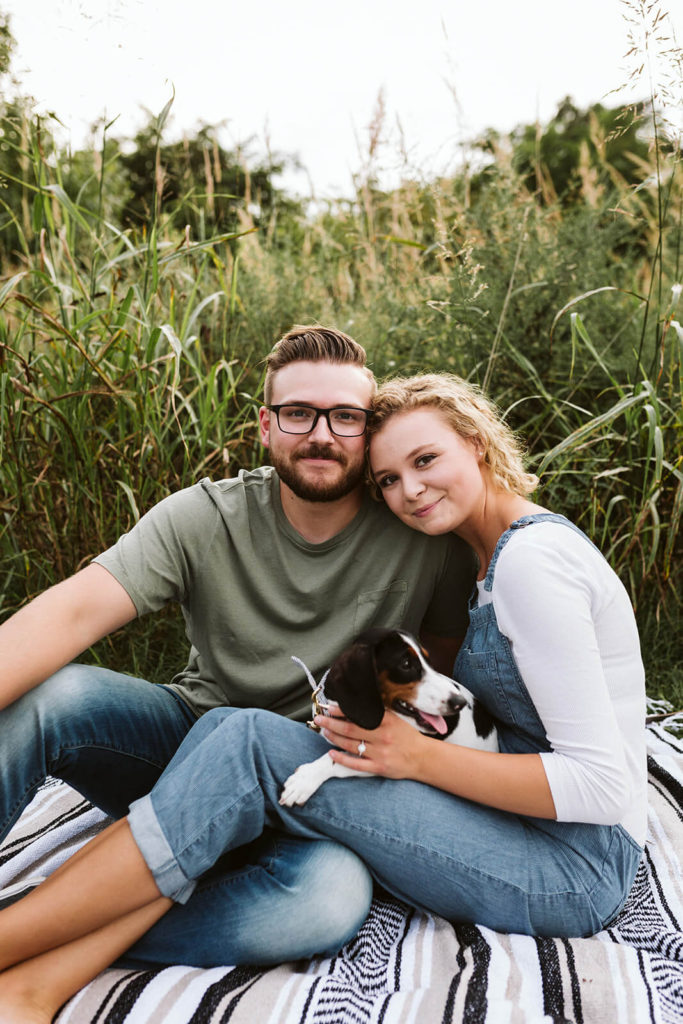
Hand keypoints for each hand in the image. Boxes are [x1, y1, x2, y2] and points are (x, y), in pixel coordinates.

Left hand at [314, 708, 428, 779]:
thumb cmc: (407, 737)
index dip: (341, 711)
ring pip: (350, 745)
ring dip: (334, 738)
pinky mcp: (378, 767)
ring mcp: (380, 753)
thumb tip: (356, 707)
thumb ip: (377, 714)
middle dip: (331, 724)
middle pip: (350, 730)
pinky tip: (332, 753)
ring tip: (324, 732)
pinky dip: (342, 759)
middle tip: (319, 720)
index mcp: (386, 722)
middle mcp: (382, 737)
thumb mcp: (395, 719)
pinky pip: (356, 764)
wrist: (422, 758)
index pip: (358, 715)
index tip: (329, 707)